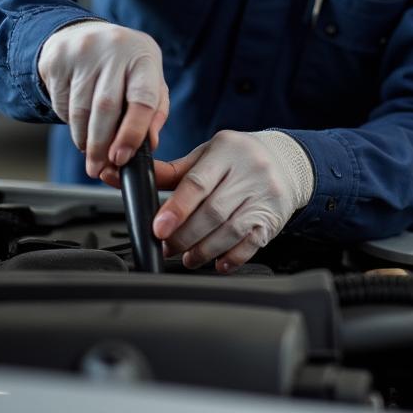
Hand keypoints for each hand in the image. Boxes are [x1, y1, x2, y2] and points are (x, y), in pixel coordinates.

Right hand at [38, 20, 168, 178]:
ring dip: (84, 140)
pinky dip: (70, 124)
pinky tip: (79, 125)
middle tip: (99, 168)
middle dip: (101, 146)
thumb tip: (150, 143)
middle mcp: (115, 50)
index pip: (142, 99)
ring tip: (90, 153)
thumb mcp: (149, 78)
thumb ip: (155, 111)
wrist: (84, 33)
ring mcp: (84, 52)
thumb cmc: (125, 63)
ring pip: (80, 110)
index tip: (122, 158)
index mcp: (144, 57)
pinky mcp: (57, 60)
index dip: (132, 133)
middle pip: (105, 108)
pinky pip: (62, 104)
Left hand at [105, 130, 312, 271]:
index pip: (198, 183)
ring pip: (230, 232)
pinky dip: (231, 258)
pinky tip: (217, 262)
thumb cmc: (238, 157)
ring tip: (187, 257)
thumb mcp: (207, 154)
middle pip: (212, 212)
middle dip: (184, 236)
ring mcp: (264, 195)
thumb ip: (173, 172)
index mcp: (226, 151)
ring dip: (203, 251)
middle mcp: (249, 171)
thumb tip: (126, 177)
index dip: (176, 209)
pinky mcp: (274, 218)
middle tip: (167, 246)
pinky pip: (252, 244)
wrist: (285, 160)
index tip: (159, 228)